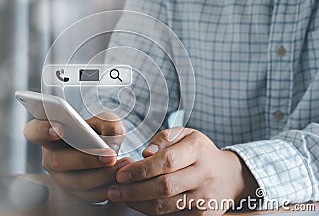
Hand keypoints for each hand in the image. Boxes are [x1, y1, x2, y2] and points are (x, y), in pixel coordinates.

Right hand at [23, 112, 131, 202]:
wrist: (109, 152)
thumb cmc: (101, 132)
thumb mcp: (107, 121)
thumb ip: (110, 124)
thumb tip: (112, 139)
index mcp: (50, 134)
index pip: (34, 131)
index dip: (42, 130)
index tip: (59, 129)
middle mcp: (50, 158)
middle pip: (58, 161)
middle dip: (86, 159)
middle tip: (110, 156)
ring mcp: (60, 178)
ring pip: (75, 182)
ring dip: (102, 176)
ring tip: (123, 165)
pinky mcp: (75, 193)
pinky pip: (89, 196)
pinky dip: (107, 188)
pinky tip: (121, 178)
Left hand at [107, 127, 257, 214]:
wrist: (230, 176)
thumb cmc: (201, 152)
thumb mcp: (185, 135)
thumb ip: (163, 139)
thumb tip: (145, 153)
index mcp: (197, 151)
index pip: (167, 161)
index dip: (141, 169)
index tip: (121, 173)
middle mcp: (203, 175)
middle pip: (164, 186)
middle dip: (134, 190)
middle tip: (113, 189)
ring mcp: (204, 198)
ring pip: (166, 206)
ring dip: (138, 203)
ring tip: (121, 196)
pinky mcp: (202, 215)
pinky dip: (151, 212)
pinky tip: (138, 203)